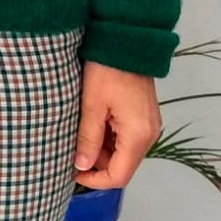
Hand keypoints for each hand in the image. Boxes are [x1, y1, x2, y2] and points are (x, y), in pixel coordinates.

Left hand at [73, 60, 160, 189]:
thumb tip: (82, 166)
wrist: (125, 40)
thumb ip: (88, 138)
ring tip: (78, 136)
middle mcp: (149, 134)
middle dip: (96, 164)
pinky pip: (126, 137)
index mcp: (138, 135)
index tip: (72, 173)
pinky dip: (108, 138)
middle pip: (123, 165)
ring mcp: (148, 125)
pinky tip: (91, 125)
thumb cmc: (107, 69)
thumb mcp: (92, 105)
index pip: (119, 175)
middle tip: (71, 151)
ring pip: (123, 152)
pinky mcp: (143, 116)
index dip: (95, 180)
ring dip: (101, 150)